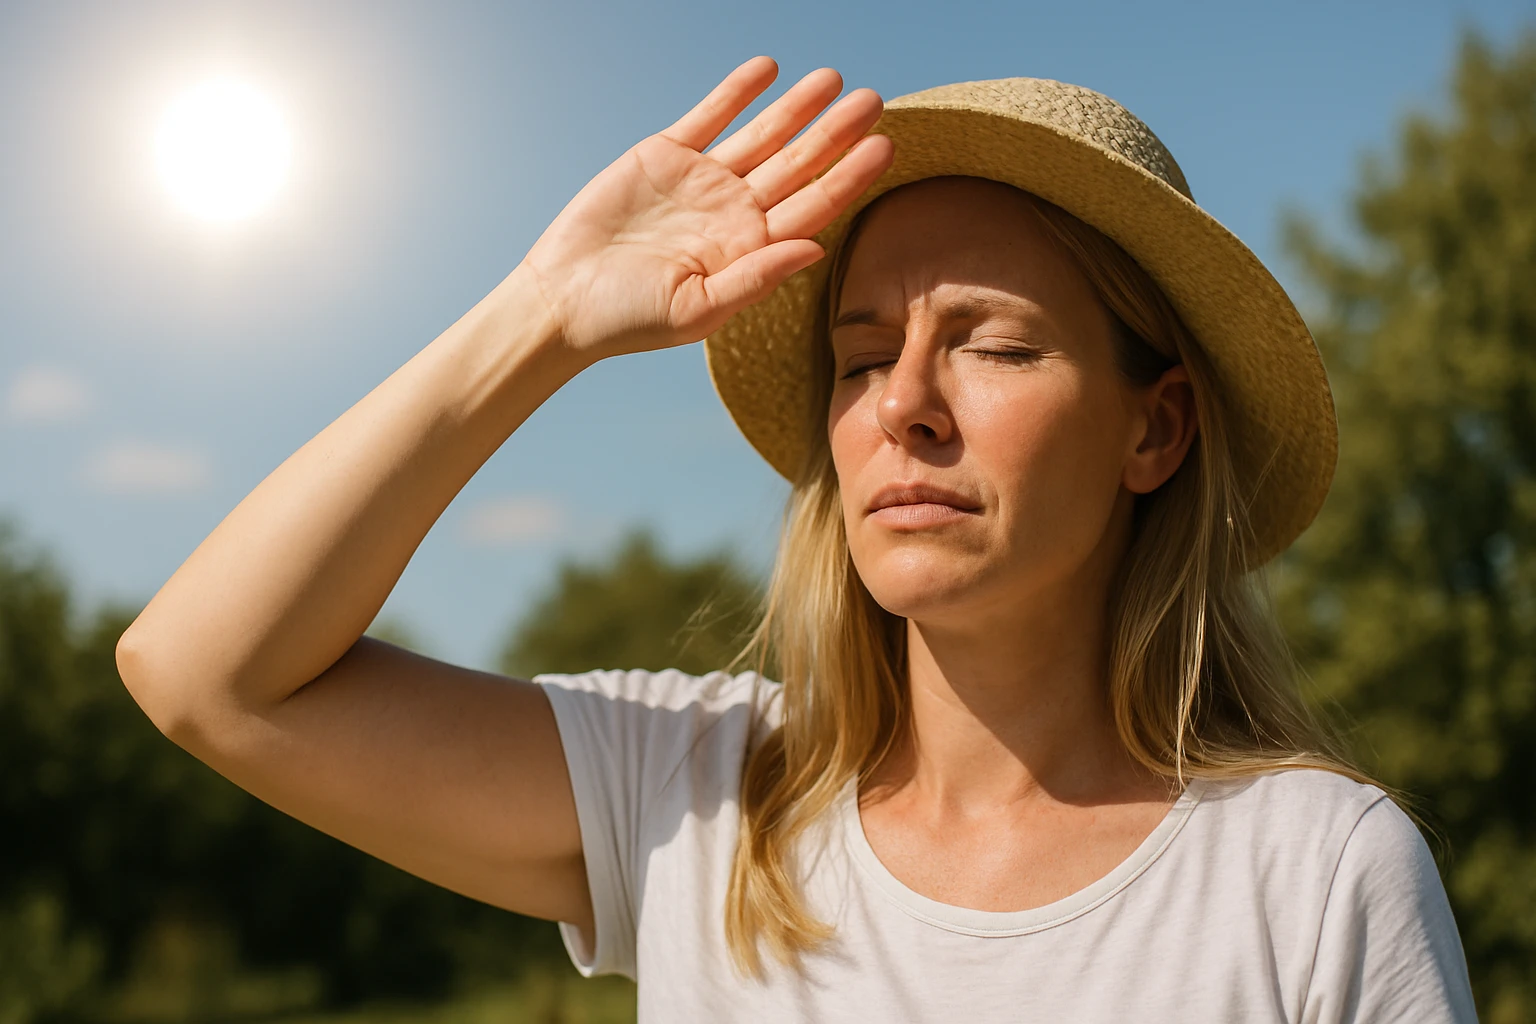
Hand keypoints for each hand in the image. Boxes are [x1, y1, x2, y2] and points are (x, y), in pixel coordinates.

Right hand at [518, 56, 893, 363]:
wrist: (563, 300)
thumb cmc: (629, 320)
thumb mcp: (698, 309)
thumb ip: (757, 277)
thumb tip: (815, 248)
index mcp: (751, 250)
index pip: (814, 207)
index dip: (849, 176)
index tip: (884, 147)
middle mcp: (735, 213)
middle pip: (798, 164)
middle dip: (835, 132)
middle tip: (872, 100)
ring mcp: (703, 182)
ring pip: (762, 134)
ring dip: (797, 107)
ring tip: (832, 79)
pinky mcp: (665, 156)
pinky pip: (710, 116)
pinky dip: (737, 93)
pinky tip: (768, 70)